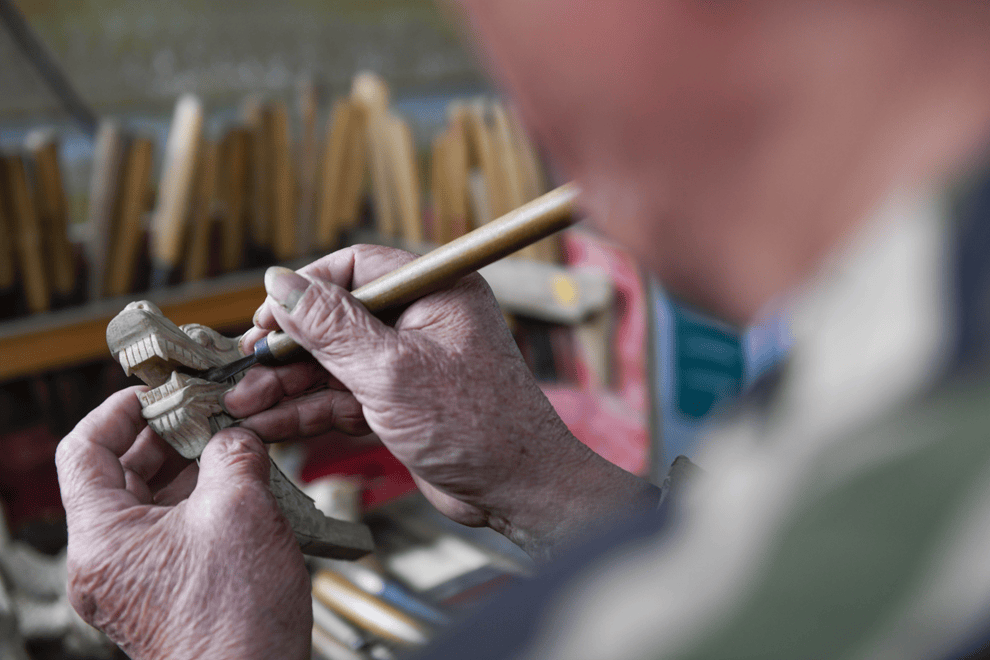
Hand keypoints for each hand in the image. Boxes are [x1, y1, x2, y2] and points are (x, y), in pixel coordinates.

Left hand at [56, 387, 310, 659]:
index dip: (117, 411)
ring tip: (230, 444)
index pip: (82, 452)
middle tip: (206, 411)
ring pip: (150, 502)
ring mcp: (134, 580)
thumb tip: (236, 436)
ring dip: (188, 467)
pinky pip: (171, 530)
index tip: (155, 392)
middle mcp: (106, 562)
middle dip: (165, 436)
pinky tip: (239, 485)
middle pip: (118, 474)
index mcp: (101, 539)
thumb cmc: (236, 616)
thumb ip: (232, 454)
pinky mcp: (165, 593)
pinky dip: (199, 500)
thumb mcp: (239, 508)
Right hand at [227, 245, 658, 559]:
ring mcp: (410, 363)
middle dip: (287, 350)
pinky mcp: (401, 403)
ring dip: (288, 385)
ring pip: (334, 364)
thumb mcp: (392, 371)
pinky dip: (309, 411)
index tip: (264, 320)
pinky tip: (269, 424)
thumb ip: (332, 327)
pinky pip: (345, 397)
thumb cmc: (473, 424)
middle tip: (242, 372)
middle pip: (337, 320)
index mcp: (434, 291)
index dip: (304, 291)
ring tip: (240, 405)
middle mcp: (422, 319)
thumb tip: (280, 283)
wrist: (517, 491)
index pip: (355, 268)